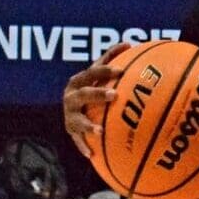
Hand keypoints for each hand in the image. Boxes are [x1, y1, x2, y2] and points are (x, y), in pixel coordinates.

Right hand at [64, 42, 130, 156]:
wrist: (71, 109)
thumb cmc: (91, 88)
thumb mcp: (98, 74)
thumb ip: (110, 59)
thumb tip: (129, 43)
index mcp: (79, 81)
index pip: (92, 72)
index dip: (106, 70)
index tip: (121, 71)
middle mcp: (71, 96)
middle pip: (83, 94)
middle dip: (98, 94)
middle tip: (115, 95)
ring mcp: (69, 114)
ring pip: (77, 119)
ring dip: (88, 124)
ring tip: (100, 131)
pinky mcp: (70, 130)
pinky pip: (77, 140)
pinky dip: (83, 146)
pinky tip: (92, 155)